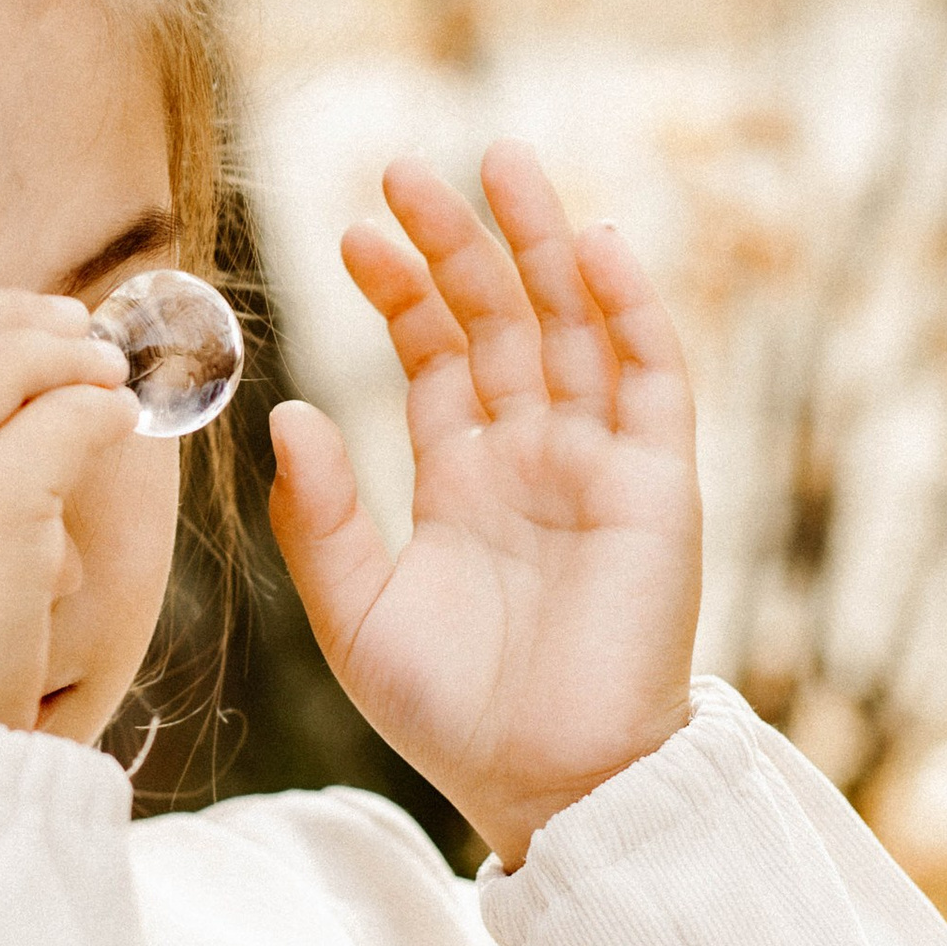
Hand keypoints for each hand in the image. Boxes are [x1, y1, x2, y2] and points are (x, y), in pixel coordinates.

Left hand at [266, 143, 700, 866]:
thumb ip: (320, 519)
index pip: (436, 357)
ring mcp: (598, 462)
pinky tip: (595, 244)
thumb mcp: (357, 614)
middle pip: (500, 320)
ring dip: (541, 243)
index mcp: (462, 480)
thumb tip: (290, 412)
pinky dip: (629, 308)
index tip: (351, 235)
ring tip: (498, 162)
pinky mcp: (657, 483)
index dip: (399, 293)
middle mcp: (533, 456)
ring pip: (574, 325)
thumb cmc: (453, 715)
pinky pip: (651, 377)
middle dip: (457, 243)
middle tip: (406, 168)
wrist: (548, 783)